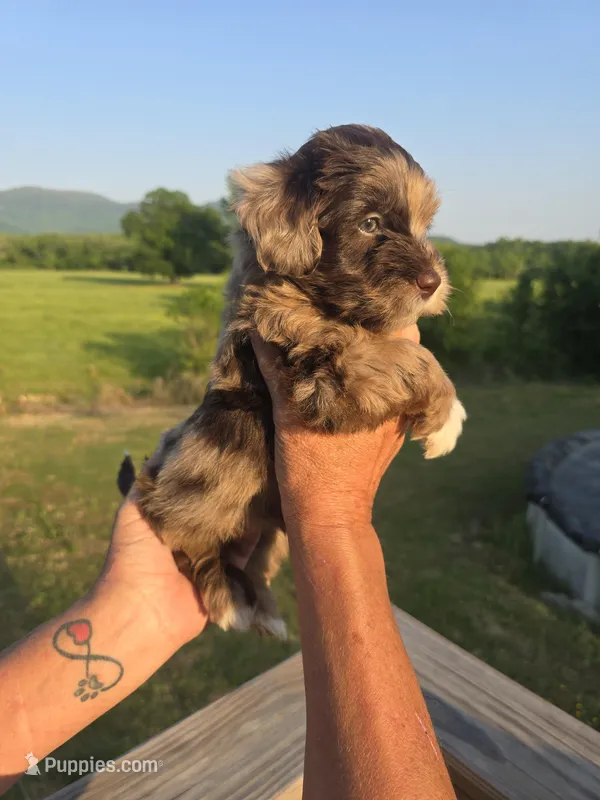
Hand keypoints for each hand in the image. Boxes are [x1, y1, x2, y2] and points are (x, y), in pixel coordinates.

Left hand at [97, 429, 262, 646]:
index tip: (234, 449)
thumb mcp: (136, 507)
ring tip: (273, 484)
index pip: (202, 489)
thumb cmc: (133, 555)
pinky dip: (263, 540)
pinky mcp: (232, 577)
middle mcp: (198, 535)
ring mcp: (217, 557)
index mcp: (176, 518)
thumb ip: (153, 478)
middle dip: (239, 492)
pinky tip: (277, 515)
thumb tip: (167, 438)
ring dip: (253, 513)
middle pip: (225, 508)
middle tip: (259, 466)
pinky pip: (252, 556)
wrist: (140, 609)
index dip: (216, 472)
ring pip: (243, 528)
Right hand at [252, 325, 419, 528]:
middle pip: (406, 345)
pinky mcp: (395, 432)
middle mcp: (397, 396)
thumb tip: (263, 327)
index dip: (380, 308)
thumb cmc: (309, 465)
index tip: (354, 297)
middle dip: (383, 328)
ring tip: (353, 342)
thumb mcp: (288, 412)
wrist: (330, 515)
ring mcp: (400, 415)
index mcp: (379, 384)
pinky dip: (381, 380)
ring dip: (384, 354)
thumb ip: (279, 368)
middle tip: (351, 316)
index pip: (399, 329)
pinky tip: (356, 378)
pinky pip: (396, 393)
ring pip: (403, 369)